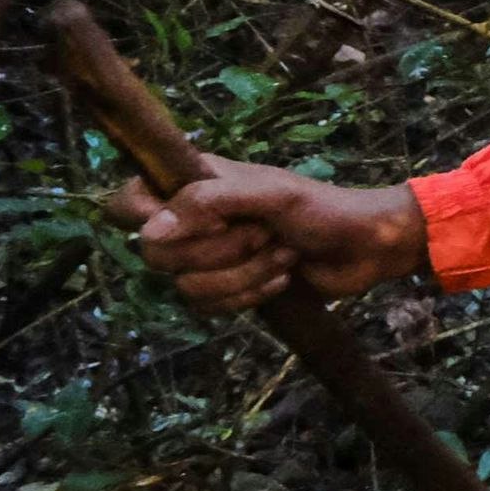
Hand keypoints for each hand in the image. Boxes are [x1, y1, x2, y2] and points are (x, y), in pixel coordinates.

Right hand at [105, 158, 424, 314]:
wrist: (365, 247)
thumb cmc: (322, 208)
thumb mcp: (269, 194)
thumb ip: (207, 203)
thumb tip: (150, 232)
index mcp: (192, 182)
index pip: (124, 203)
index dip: (149, 219)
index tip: (202, 220)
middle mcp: (190, 219)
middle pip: (155, 254)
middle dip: (219, 250)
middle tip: (263, 232)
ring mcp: (207, 256)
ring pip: (186, 286)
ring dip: (243, 274)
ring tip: (282, 253)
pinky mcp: (226, 288)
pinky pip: (209, 307)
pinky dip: (249, 294)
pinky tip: (282, 276)